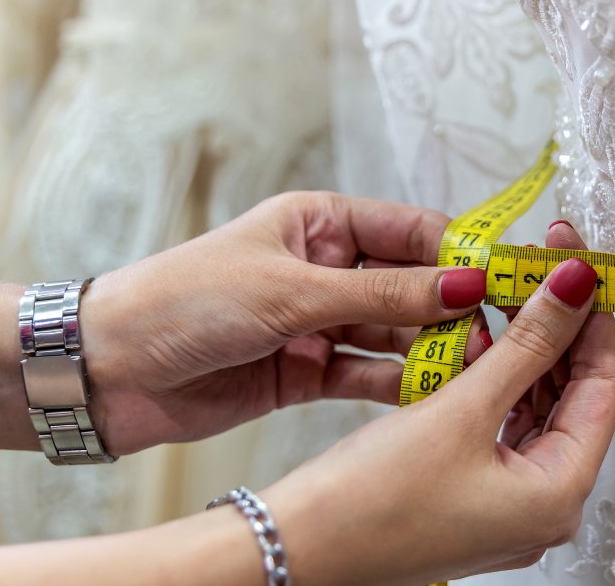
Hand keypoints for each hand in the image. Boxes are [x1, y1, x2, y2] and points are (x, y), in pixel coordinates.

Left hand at [79, 192, 493, 453]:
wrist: (108, 370)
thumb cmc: (184, 301)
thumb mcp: (291, 290)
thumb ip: (382, 292)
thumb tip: (466, 283)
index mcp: (321, 222)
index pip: (413, 230)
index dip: (462, 254)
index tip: (506, 281)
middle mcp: (327, 268)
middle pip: (413, 284)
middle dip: (453, 308)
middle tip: (496, 334)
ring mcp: (321, 321)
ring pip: (397, 332)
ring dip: (432, 349)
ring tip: (472, 366)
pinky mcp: (311, 370)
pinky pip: (370, 372)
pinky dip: (400, 382)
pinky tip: (432, 391)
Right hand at [261, 222, 614, 584]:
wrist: (291, 552)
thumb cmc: (368, 504)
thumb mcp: (460, 408)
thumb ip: (527, 343)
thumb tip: (576, 287)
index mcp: (559, 493)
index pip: (604, 384)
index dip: (591, 315)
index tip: (574, 261)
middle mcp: (544, 504)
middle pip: (573, 394)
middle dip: (557, 327)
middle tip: (538, 266)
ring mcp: (509, 502)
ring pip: (535, 405)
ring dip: (522, 350)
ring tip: (504, 294)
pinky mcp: (473, 493)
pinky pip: (501, 424)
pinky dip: (493, 380)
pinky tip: (475, 342)